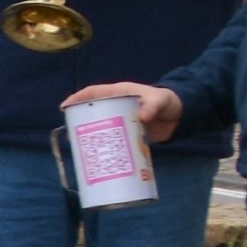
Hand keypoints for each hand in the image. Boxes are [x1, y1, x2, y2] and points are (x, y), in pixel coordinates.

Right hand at [66, 79, 181, 145]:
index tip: (65, 107)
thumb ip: (152, 106)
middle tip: (71, 132)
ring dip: (91, 134)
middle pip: (93, 110)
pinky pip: (113, 137)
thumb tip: (142, 117)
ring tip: (80, 145)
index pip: (94, 93)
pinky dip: (106, 144)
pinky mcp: (128, 133)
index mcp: (120, 93)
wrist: (181, 115)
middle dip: (80, 119)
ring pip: (101, 125)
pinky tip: (100, 154)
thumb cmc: (167, 101)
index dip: (78, 98)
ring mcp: (122, 120)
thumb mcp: (160, 100)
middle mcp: (117, 106)